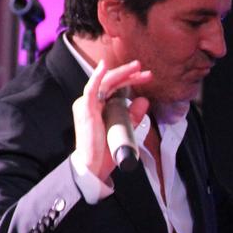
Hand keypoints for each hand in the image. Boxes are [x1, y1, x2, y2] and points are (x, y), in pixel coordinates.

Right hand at [72, 59, 151, 180]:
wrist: (94, 166)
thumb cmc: (105, 151)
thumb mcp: (125, 129)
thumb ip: (134, 116)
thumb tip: (145, 100)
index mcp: (99, 106)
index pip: (116, 87)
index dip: (131, 80)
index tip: (146, 77)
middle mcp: (92, 102)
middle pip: (112, 82)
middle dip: (129, 75)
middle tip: (145, 71)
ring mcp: (87, 104)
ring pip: (105, 82)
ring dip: (121, 73)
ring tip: (136, 67)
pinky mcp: (85, 109)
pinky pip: (91, 89)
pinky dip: (98, 77)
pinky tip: (105, 66)